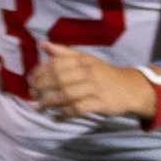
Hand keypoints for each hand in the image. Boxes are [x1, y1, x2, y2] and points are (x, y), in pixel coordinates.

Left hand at [28, 44, 154, 119]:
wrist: (131, 88)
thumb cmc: (103, 73)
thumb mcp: (86, 59)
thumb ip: (63, 52)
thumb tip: (41, 44)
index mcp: (83, 59)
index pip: (56, 63)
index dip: (39, 72)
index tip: (30, 79)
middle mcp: (88, 71)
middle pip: (58, 78)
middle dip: (41, 87)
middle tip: (32, 94)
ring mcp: (94, 88)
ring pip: (65, 94)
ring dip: (49, 102)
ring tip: (38, 106)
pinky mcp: (100, 103)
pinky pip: (77, 108)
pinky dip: (64, 113)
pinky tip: (55, 117)